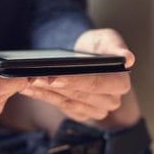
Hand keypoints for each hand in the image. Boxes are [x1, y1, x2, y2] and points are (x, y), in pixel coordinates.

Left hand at [20, 28, 134, 122]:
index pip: (95, 83)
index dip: (74, 81)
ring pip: (66, 102)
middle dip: (53, 87)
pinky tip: (28, 89)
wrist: (83, 54)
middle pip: (78, 95)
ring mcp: (95, 110)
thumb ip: (116, 46)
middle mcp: (111, 100)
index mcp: (120, 82)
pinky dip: (42, 97)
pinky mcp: (80, 114)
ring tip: (26, 82)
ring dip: (44, 93)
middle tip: (32, 78)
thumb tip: (128, 58)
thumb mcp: (106, 39)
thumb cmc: (95, 45)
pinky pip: (59, 107)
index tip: (54, 77)